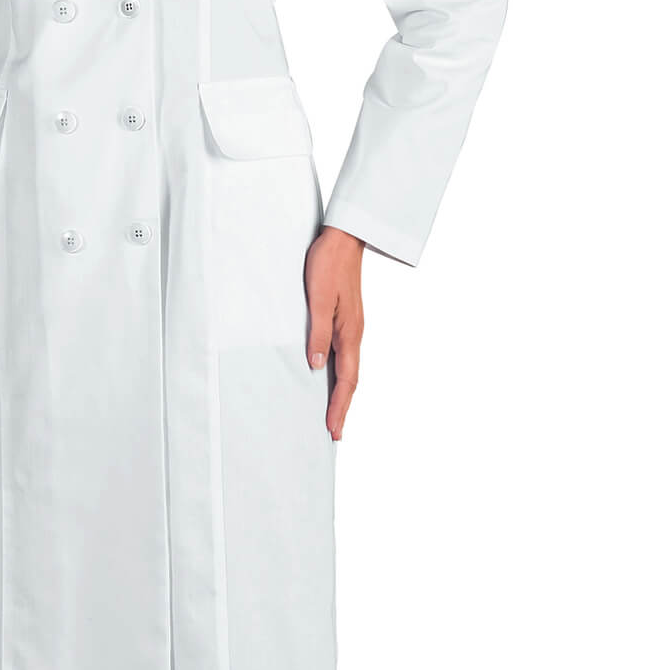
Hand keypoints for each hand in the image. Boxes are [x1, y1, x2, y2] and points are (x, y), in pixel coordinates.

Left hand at [305, 225, 364, 440]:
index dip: (340, 406)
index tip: (333, 430)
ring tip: (331, 412)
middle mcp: (353, 333)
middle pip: (350, 379)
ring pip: (347, 367)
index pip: (347, 379)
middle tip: (334, 432)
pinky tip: (327, 375)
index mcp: (350, 332)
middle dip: (342, 406)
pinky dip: (337, 373)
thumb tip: (315, 365)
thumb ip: (317, 332)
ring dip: (340, 392)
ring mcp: (350, 326)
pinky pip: (343, 354)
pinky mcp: (344, 318)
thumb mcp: (319, 298)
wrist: (343, 237)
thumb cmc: (329, 264)